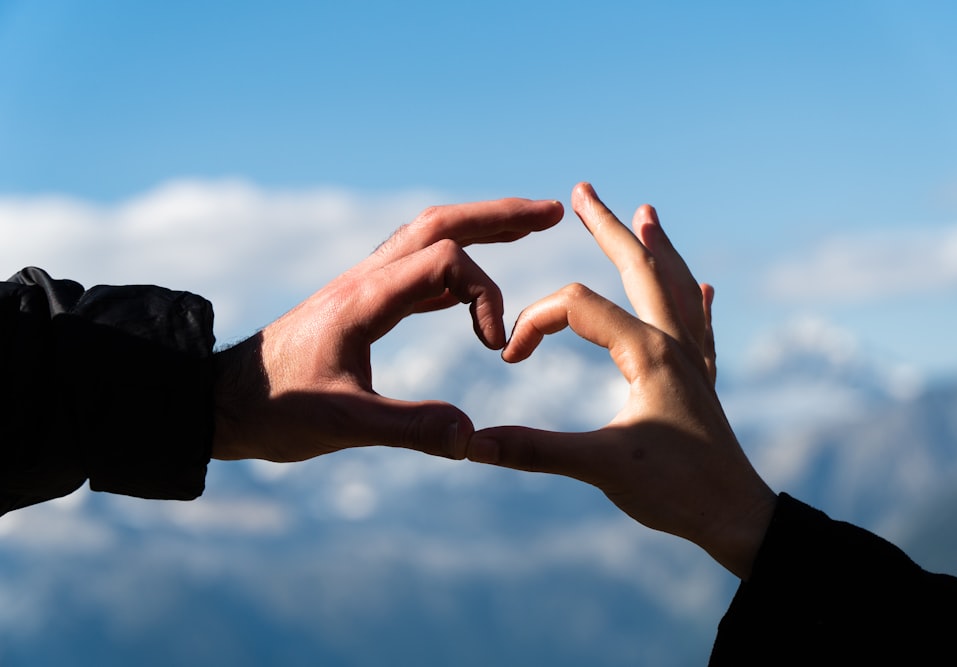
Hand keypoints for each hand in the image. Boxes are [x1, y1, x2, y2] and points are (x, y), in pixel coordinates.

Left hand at [212, 197, 562, 462]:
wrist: (221, 401)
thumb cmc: (273, 411)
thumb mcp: (341, 426)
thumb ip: (408, 428)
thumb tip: (471, 437)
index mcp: (365, 298)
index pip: (445, 260)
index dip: (485, 297)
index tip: (495, 349)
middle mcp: (367, 279)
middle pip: (442, 223)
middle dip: (500, 217)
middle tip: (551, 214)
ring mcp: (364, 287)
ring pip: (429, 238)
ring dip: (480, 230)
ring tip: (526, 228)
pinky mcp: (361, 304)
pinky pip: (418, 269)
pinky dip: (456, 267)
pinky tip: (471, 287)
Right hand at [468, 183, 774, 578]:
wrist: (737, 518)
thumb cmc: (675, 492)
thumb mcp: (599, 468)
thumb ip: (534, 450)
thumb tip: (472, 444)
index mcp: (646, 352)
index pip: (576, 306)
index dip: (533, 323)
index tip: (508, 359)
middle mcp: (673, 343)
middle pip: (640, 267)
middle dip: (607, 227)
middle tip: (584, 190)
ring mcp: (693, 360)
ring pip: (674, 286)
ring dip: (656, 247)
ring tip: (648, 213)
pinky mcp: (702, 381)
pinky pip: (700, 326)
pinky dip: (696, 299)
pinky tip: (705, 286)